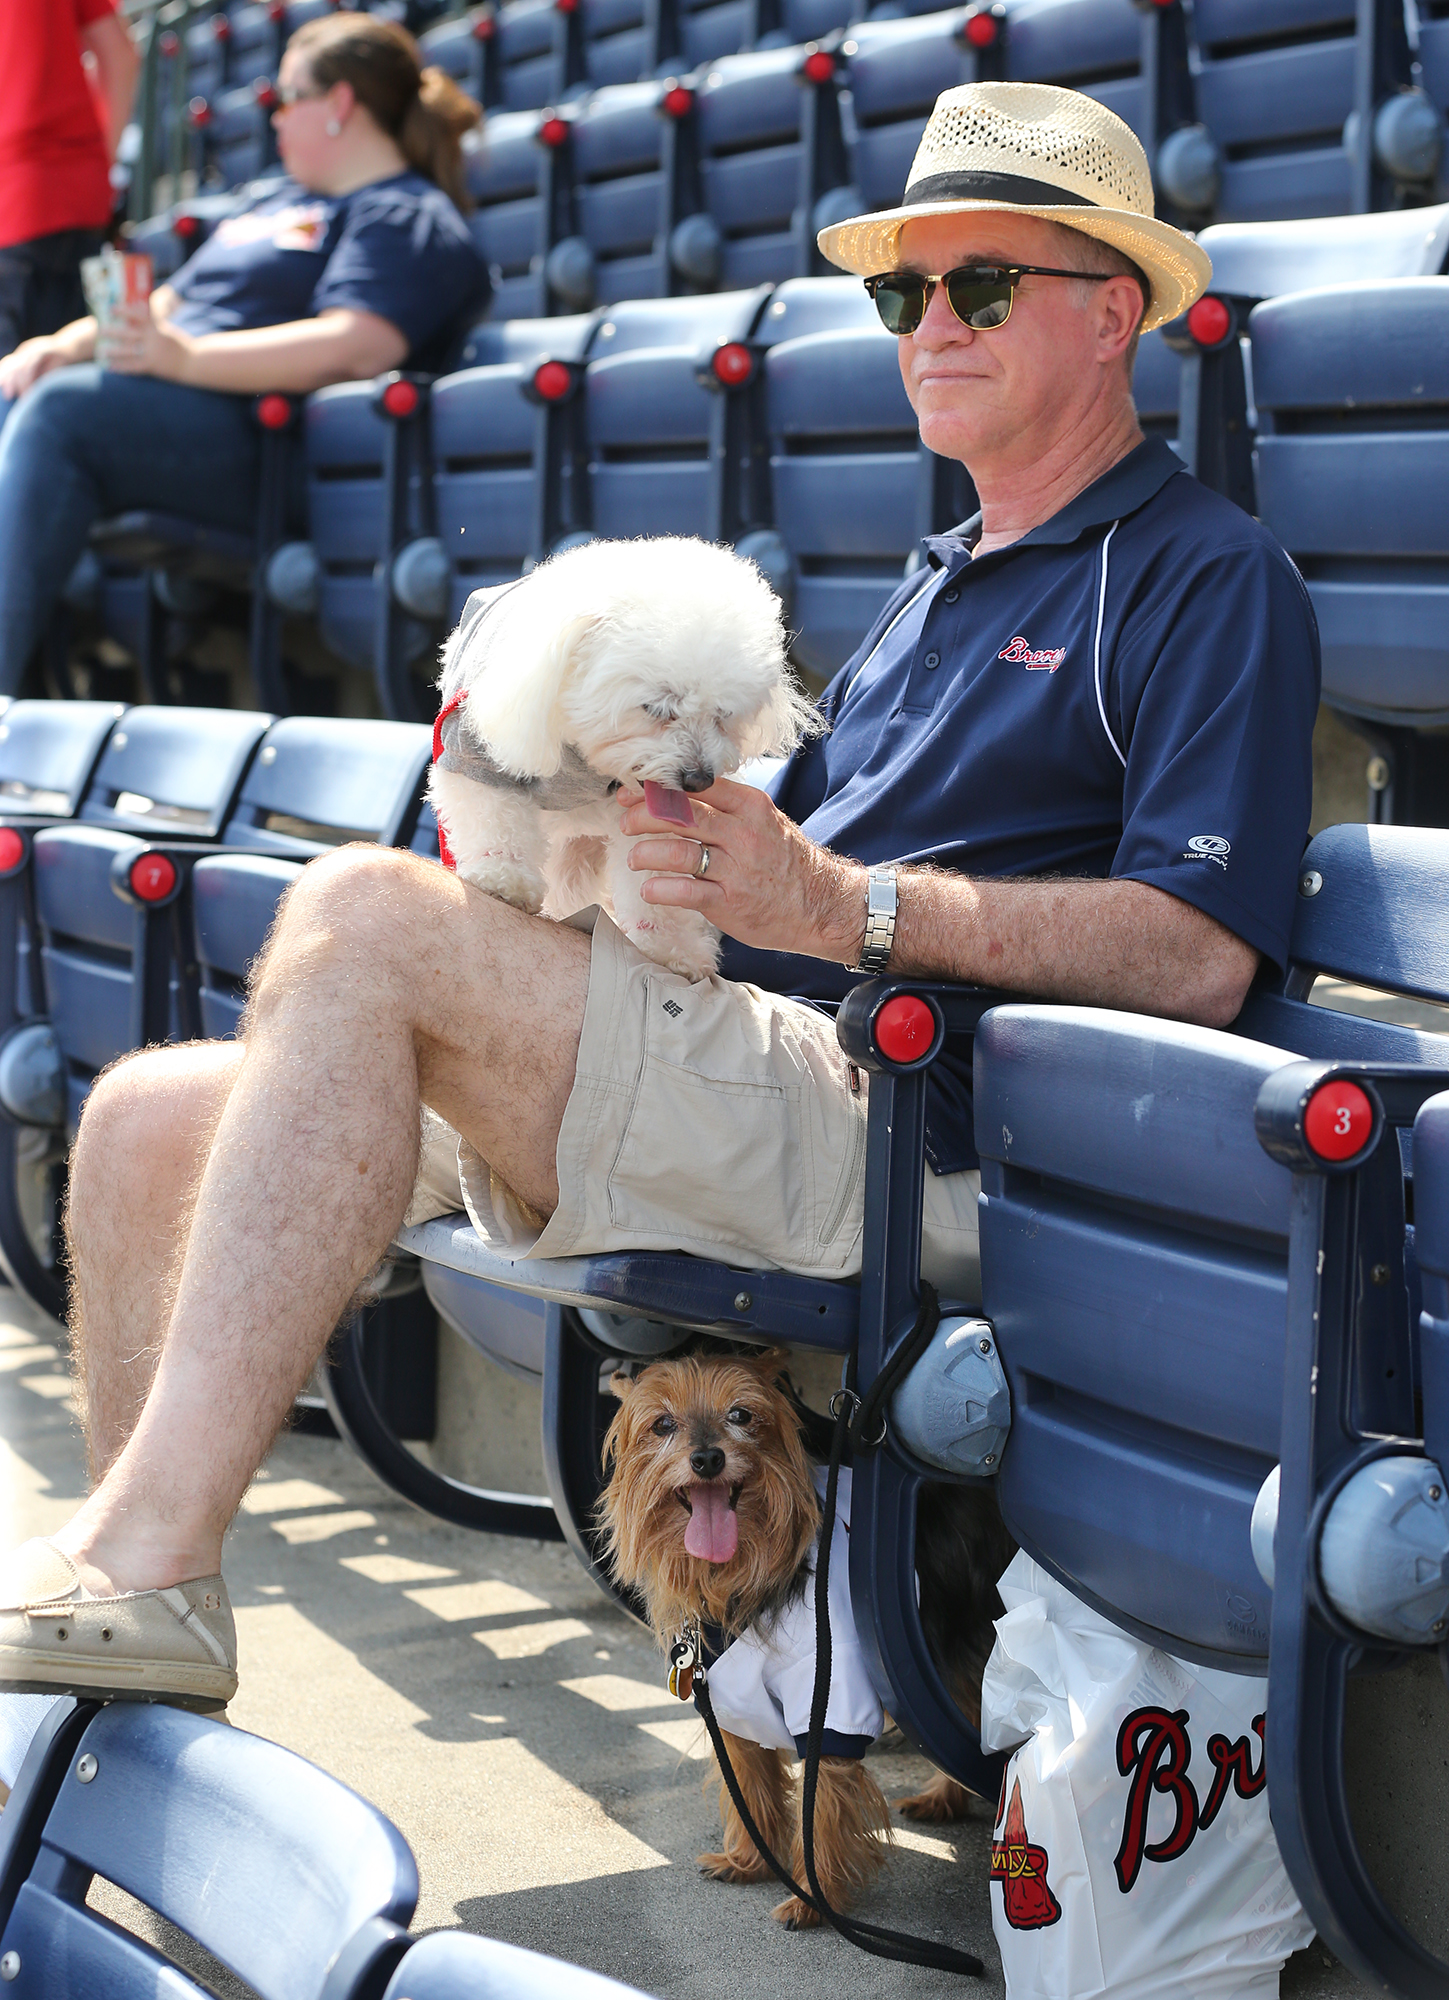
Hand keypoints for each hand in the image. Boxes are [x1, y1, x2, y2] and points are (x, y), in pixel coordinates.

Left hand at [0, 335, 68, 401]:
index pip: (8, 364)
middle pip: (10, 365)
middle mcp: (26, 350)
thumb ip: (34, 377)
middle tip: (9, 396)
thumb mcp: (43, 370)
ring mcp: (33, 349)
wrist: (73, 347)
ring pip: (20, 368)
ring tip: (24, 396)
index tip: (5, 391)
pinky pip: (30, 366)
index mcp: (23, 353)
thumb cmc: (59, 361)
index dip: (4, 376)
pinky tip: (31, 389)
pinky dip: (29, 379)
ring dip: (20, 383)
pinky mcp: (42, 351)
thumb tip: (25, 393)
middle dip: (8, 381)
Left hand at [101, 301, 192, 381]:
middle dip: (113, 332)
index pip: (137, 315)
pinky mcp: (154, 366)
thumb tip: (142, 313)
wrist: (196, 363)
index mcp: (158, 328)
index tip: (111, 309)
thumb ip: (156, 324)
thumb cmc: (183, 346)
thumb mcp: (170, 330)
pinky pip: (134, 366)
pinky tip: (111, 368)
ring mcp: (153, 353)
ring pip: (128, 350)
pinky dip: (122, 367)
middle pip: (129, 334)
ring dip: (114, 350)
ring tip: (102, 350)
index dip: (123, 311)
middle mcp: (153, 339)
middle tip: (99, 329)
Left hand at [620, 777, 866, 962]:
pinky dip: (660, 889)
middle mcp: (742, 834)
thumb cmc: (786, 862)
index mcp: (750, 807)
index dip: (659, 789)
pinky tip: (649, 889)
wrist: (821, 905)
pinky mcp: (728, 902)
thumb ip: (728, 808)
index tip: (634, 793)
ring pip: (678, 852)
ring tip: (634, 858)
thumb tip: (678, 797)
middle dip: (643, 816)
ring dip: (646, 853)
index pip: (696, 787)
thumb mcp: (765, 821)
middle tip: (626, 823)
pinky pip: (685, 892)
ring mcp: (735, 869)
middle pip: (680, 816)